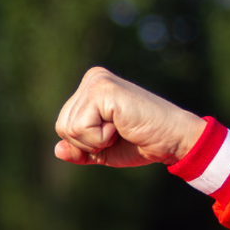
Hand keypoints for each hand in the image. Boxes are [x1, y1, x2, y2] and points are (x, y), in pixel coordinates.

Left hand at [53, 67, 207, 167]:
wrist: (172, 140)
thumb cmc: (140, 143)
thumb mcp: (101, 151)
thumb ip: (78, 150)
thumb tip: (57, 150)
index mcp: (90, 89)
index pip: (63, 127)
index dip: (84, 144)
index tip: (114, 134)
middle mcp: (92, 78)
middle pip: (62, 127)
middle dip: (87, 142)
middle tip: (118, 132)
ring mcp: (97, 81)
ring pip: (69, 128)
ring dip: (95, 140)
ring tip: (121, 128)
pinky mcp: (103, 89)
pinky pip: (80, 127)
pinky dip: (100, 137)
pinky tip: (122, 125)